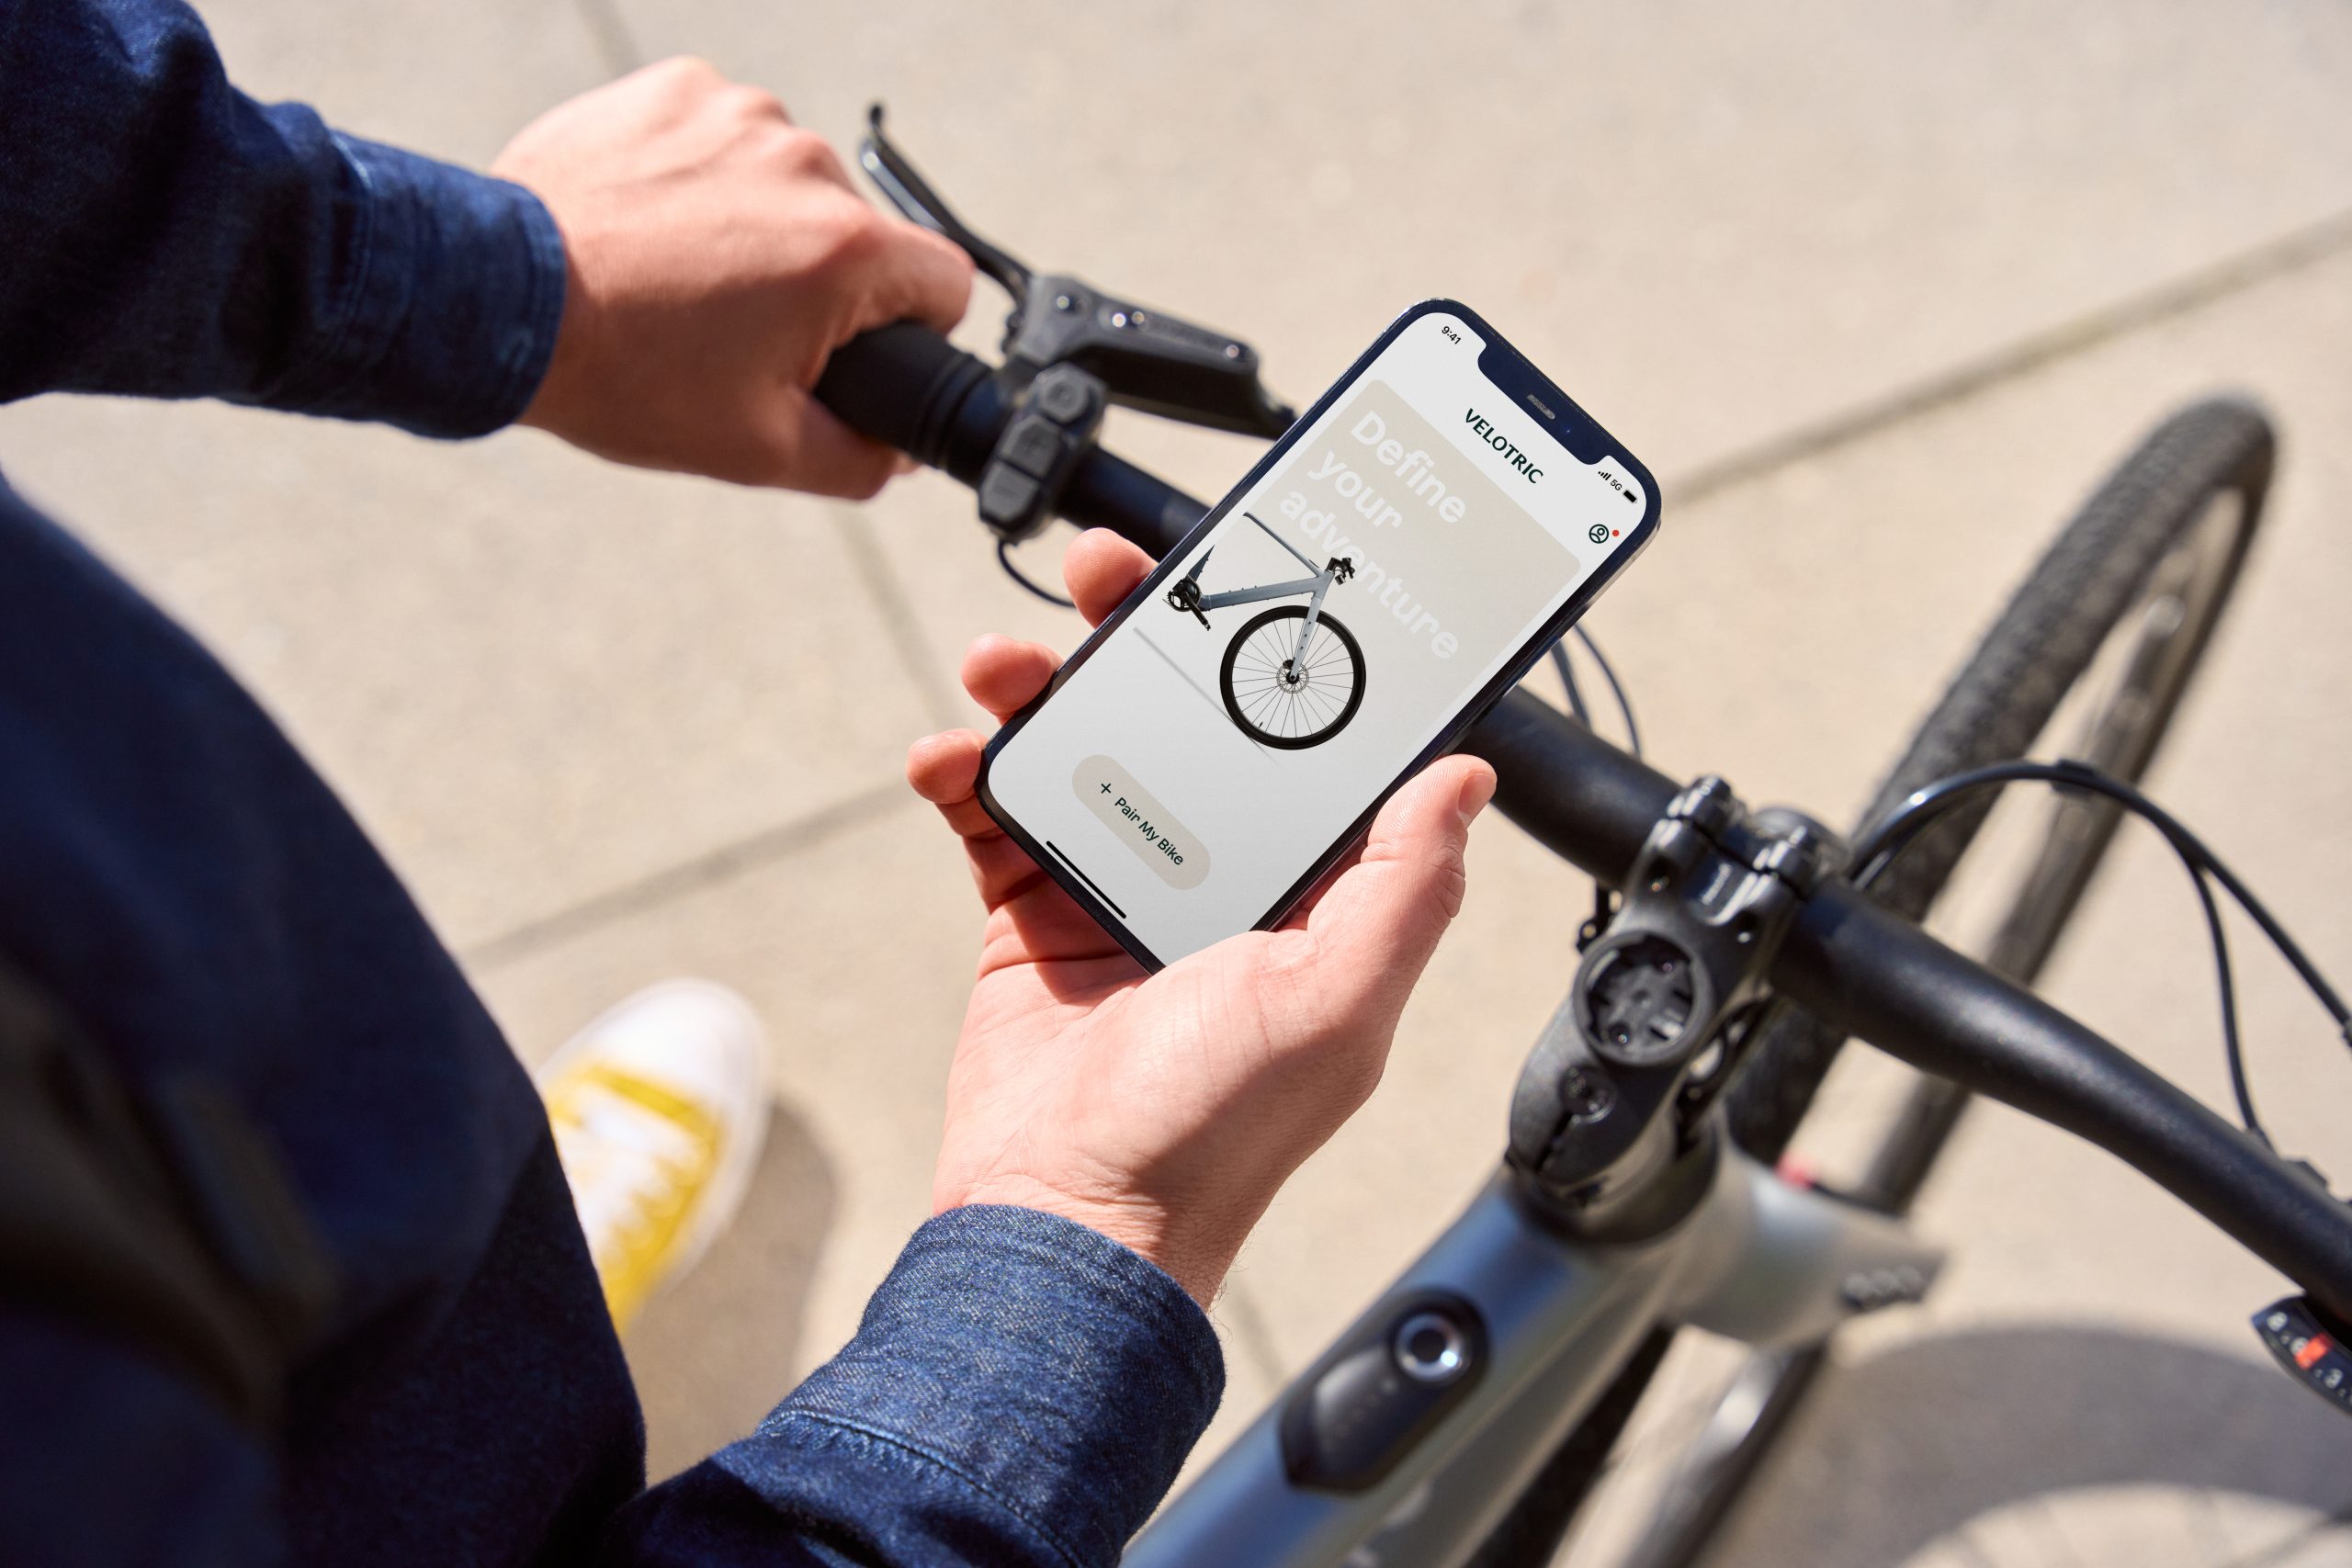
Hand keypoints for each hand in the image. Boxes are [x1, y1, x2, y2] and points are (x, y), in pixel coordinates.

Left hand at [491, 58, 971, 496]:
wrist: (500, 300)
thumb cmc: (627, 375)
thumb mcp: (759, 450)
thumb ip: (860, 458)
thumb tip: (900, 452)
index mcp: (847, 251)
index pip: (948, 283)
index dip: (912, 331)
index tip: (854, 350)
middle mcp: (806, 164)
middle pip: (858, 234)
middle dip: (816, 281)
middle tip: (735, 330)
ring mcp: (737, 115)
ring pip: (788, 182)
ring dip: (757, 224)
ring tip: (681, 277)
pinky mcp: (675, 89)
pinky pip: (722, 136)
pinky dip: (700, 177)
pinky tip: (651, 226)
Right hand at [906, 532, 1494, 1302]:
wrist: (1066, 1217)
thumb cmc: (1212, 1126)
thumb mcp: (1337, 999)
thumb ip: (1405, 885)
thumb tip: (1467, 776)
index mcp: (1307, 891)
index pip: (1305, 743)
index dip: (1280, 655)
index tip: (1251, 579)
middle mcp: (1219, 876)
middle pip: (1184, 719)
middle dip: (1142, 634)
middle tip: (1103, 570)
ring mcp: (1118, 886)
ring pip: (1083, 745)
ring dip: (1037, 687)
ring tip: (1001, 663)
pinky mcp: (1029, 912)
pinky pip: (995, 814)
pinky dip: (965, 770)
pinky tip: (946, 756)